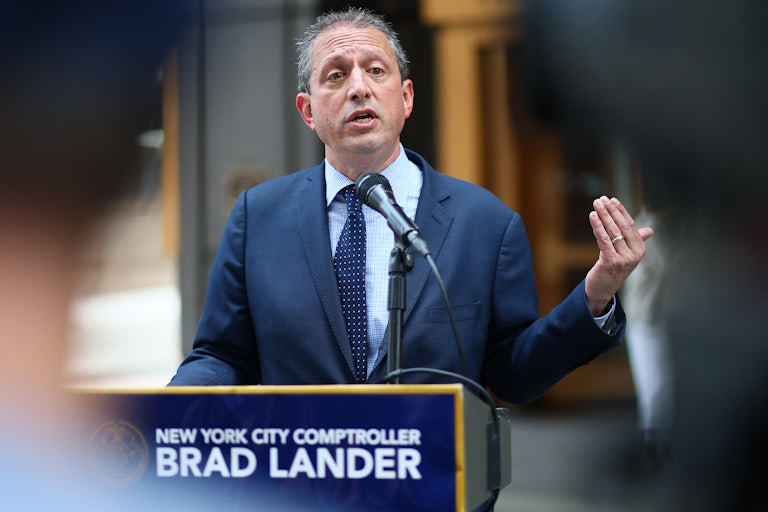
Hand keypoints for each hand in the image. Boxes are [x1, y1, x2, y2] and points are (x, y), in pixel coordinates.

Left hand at [585, 196, 653, 315]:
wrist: (601, 291)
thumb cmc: (612, 271)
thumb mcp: (626, 255)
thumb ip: (637, 242)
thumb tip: (650, 232)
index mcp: (640, 250)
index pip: (631, 226)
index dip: (621, 211)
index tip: (612, 199)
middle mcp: (635, 255)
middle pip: (622, 227)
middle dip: (611, 211)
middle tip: (601, 199)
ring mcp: (624, 259)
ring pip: (613, 232)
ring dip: (603, 215)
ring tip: (596, 203)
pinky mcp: (611, 262)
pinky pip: (604, 239)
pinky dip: (598, 226)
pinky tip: (592, 216)